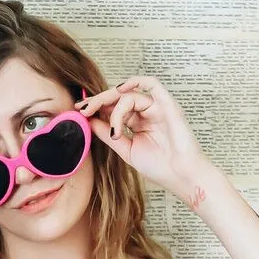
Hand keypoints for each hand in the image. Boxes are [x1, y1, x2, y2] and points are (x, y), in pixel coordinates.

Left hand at [75, 75, 210, 201]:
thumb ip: (109, 134)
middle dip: (98, 101)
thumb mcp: (126, 150)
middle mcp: (145, 112)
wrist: (181, 176)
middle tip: (83, 109)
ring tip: (115, 129)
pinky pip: (151, 84)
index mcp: (136, 123)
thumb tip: (89, 121)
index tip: (78, 112)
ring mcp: (156, 107)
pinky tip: (120, 92)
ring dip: (116, 108)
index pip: (112, 108)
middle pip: (117, 98)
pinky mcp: (167, 104)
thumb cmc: (160, 167)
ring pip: (129, 95)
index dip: (95, 108)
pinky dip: (135, 82)